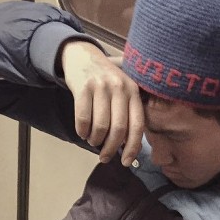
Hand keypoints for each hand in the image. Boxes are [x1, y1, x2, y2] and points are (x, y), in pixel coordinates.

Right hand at [60, 40, 143, 166]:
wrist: (83, 56)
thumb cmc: (105, 82)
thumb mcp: (122, 92)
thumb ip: (128, 115)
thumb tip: (128, 149)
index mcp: (133, 92)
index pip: (137, 126)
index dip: (132, 148)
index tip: (125, 162)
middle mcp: (119, 87)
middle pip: (118, 129)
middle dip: (110, 149)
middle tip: (104, 157)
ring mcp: (101, 86)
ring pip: (100, 126)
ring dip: (95, 140)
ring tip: (93, 140)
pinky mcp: (83, 87)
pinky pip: (83, 119)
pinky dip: (82, 131)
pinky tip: (83, 132)